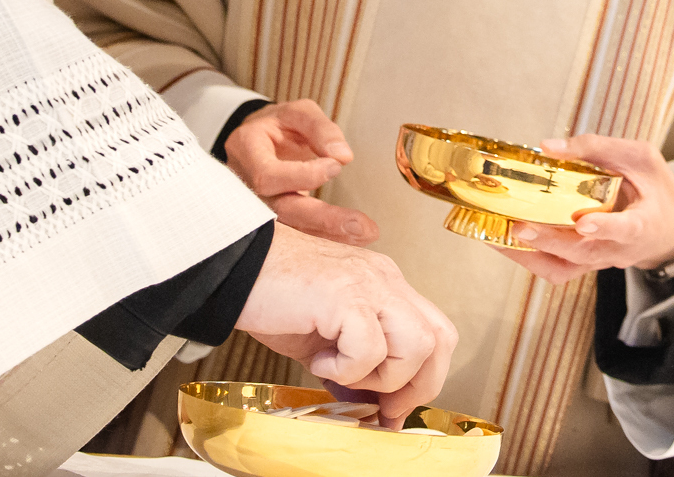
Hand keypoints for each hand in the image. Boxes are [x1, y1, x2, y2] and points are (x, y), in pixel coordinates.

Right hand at [224, 99, 377, 243]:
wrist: (260, 139)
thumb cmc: (279, 124)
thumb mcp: (298, 112)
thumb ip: (320, 128)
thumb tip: (342, 156)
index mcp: (245, 150)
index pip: (268, 175)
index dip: (302, 175)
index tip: (335, 166)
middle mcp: (245, 185)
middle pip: (280, 210)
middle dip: (322, 219)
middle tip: (361, 226)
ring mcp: (257, 206)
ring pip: (290, 227)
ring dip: (329, 233)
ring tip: (365, 234)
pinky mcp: (275, 218)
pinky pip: (298, 232)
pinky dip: (325, 236)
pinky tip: (352, 238)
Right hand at [238, 225, 456, 425]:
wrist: (234, 266)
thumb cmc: (272, 296)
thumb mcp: (326, 337)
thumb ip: (357, 360)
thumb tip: (376, 407)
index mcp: (384, 285)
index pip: (436, 331)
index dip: (424, 376)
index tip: (394, 408)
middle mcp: (384, 280)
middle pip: (440, 338)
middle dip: (417, 385)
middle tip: (381, 405)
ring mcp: (369, 284)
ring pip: (417, 344)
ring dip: (382, 375)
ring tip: (341, 370)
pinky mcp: (345, 296)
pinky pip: (370, 348)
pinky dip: (347, 368)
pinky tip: (320, 360)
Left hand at [491, 135, 673, 285]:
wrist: (669, 228)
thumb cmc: (656, 189)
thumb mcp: (640, 157)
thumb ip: (598, 148)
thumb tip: (549, 147)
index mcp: (642, 222)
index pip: (625, 229)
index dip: (605, 228)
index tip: (584, 222)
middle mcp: (619, 248)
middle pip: (582, 252)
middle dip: (549, 239)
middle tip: (520, 225)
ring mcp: (600, 260)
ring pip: (564, 268)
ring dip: (530, 255)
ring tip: (498, 236)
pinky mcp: (585, 263)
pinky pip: (555, 269)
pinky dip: (528, 258)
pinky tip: (505, 241)